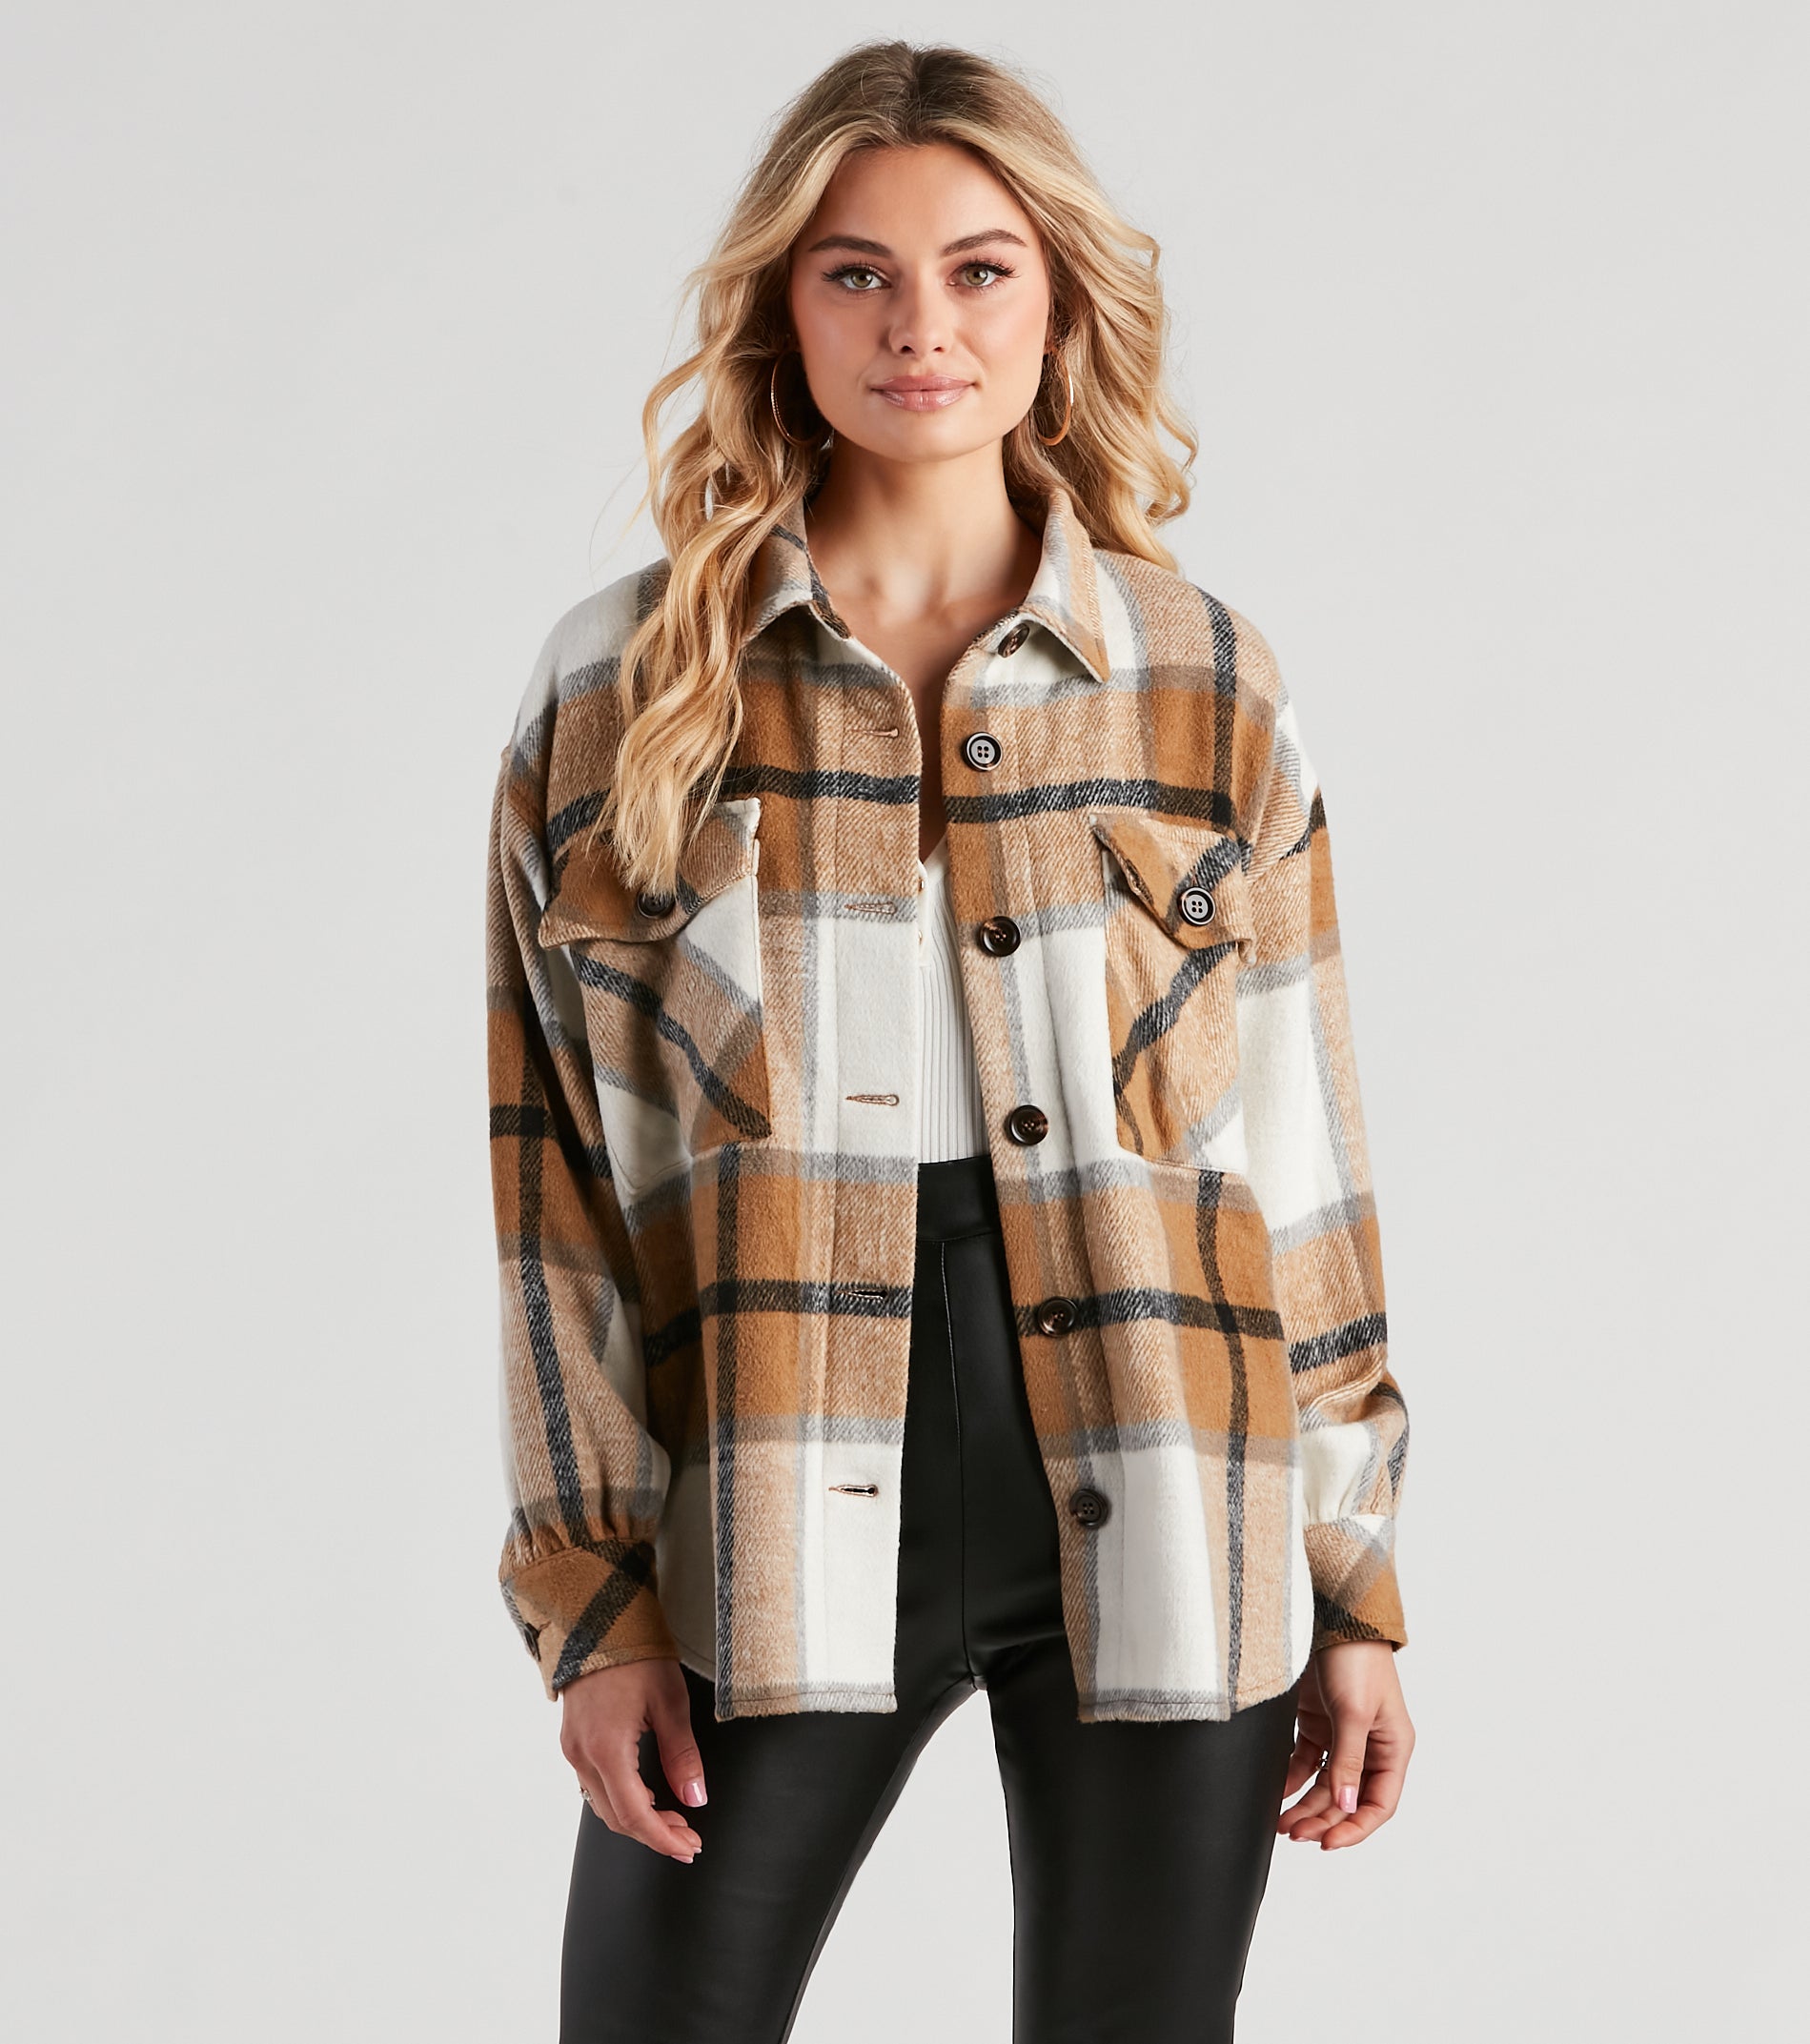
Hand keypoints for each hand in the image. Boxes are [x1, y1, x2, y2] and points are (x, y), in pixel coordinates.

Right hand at [560, 1656, 708, 1862]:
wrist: (598, 1619)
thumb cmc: (636, 1654)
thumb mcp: (670, 1701)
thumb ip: (682, 1755)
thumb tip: (695, 1798)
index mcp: (606, 1749)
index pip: (634, 1814)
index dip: (663, 1838)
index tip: (688, 1848)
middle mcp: (582, 1755)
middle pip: (617, 1817)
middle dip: (654, 1832)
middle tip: (689, 1836)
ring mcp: (573, 1748)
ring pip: (603, 1804)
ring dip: (638, 1817)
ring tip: (674, 1818)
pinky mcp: (573, 1740)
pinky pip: (595, 1784)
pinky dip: (622, 1797)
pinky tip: (647, 1793)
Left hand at [1276, 1640, 1412, 1850]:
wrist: (1331, 1615)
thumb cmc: (1356, 1659)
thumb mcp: (1353, 1712)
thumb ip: (1348, 1760)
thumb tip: (1346, 1806)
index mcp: (1392, 1748)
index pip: (1378, 1804)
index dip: (1355, 1828)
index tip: (1327, 1844)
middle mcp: (1370, 1747)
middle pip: (1347, 1799)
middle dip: (1322, 1820)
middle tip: (1293, 1833)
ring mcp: (1342, 1736)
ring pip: (1324, 1785)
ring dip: (1305, 1805)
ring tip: (1281, 1822)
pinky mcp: (1317, 1723)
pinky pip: (1305, 1762)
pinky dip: (1291, 1778)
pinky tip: (1277, 1792)